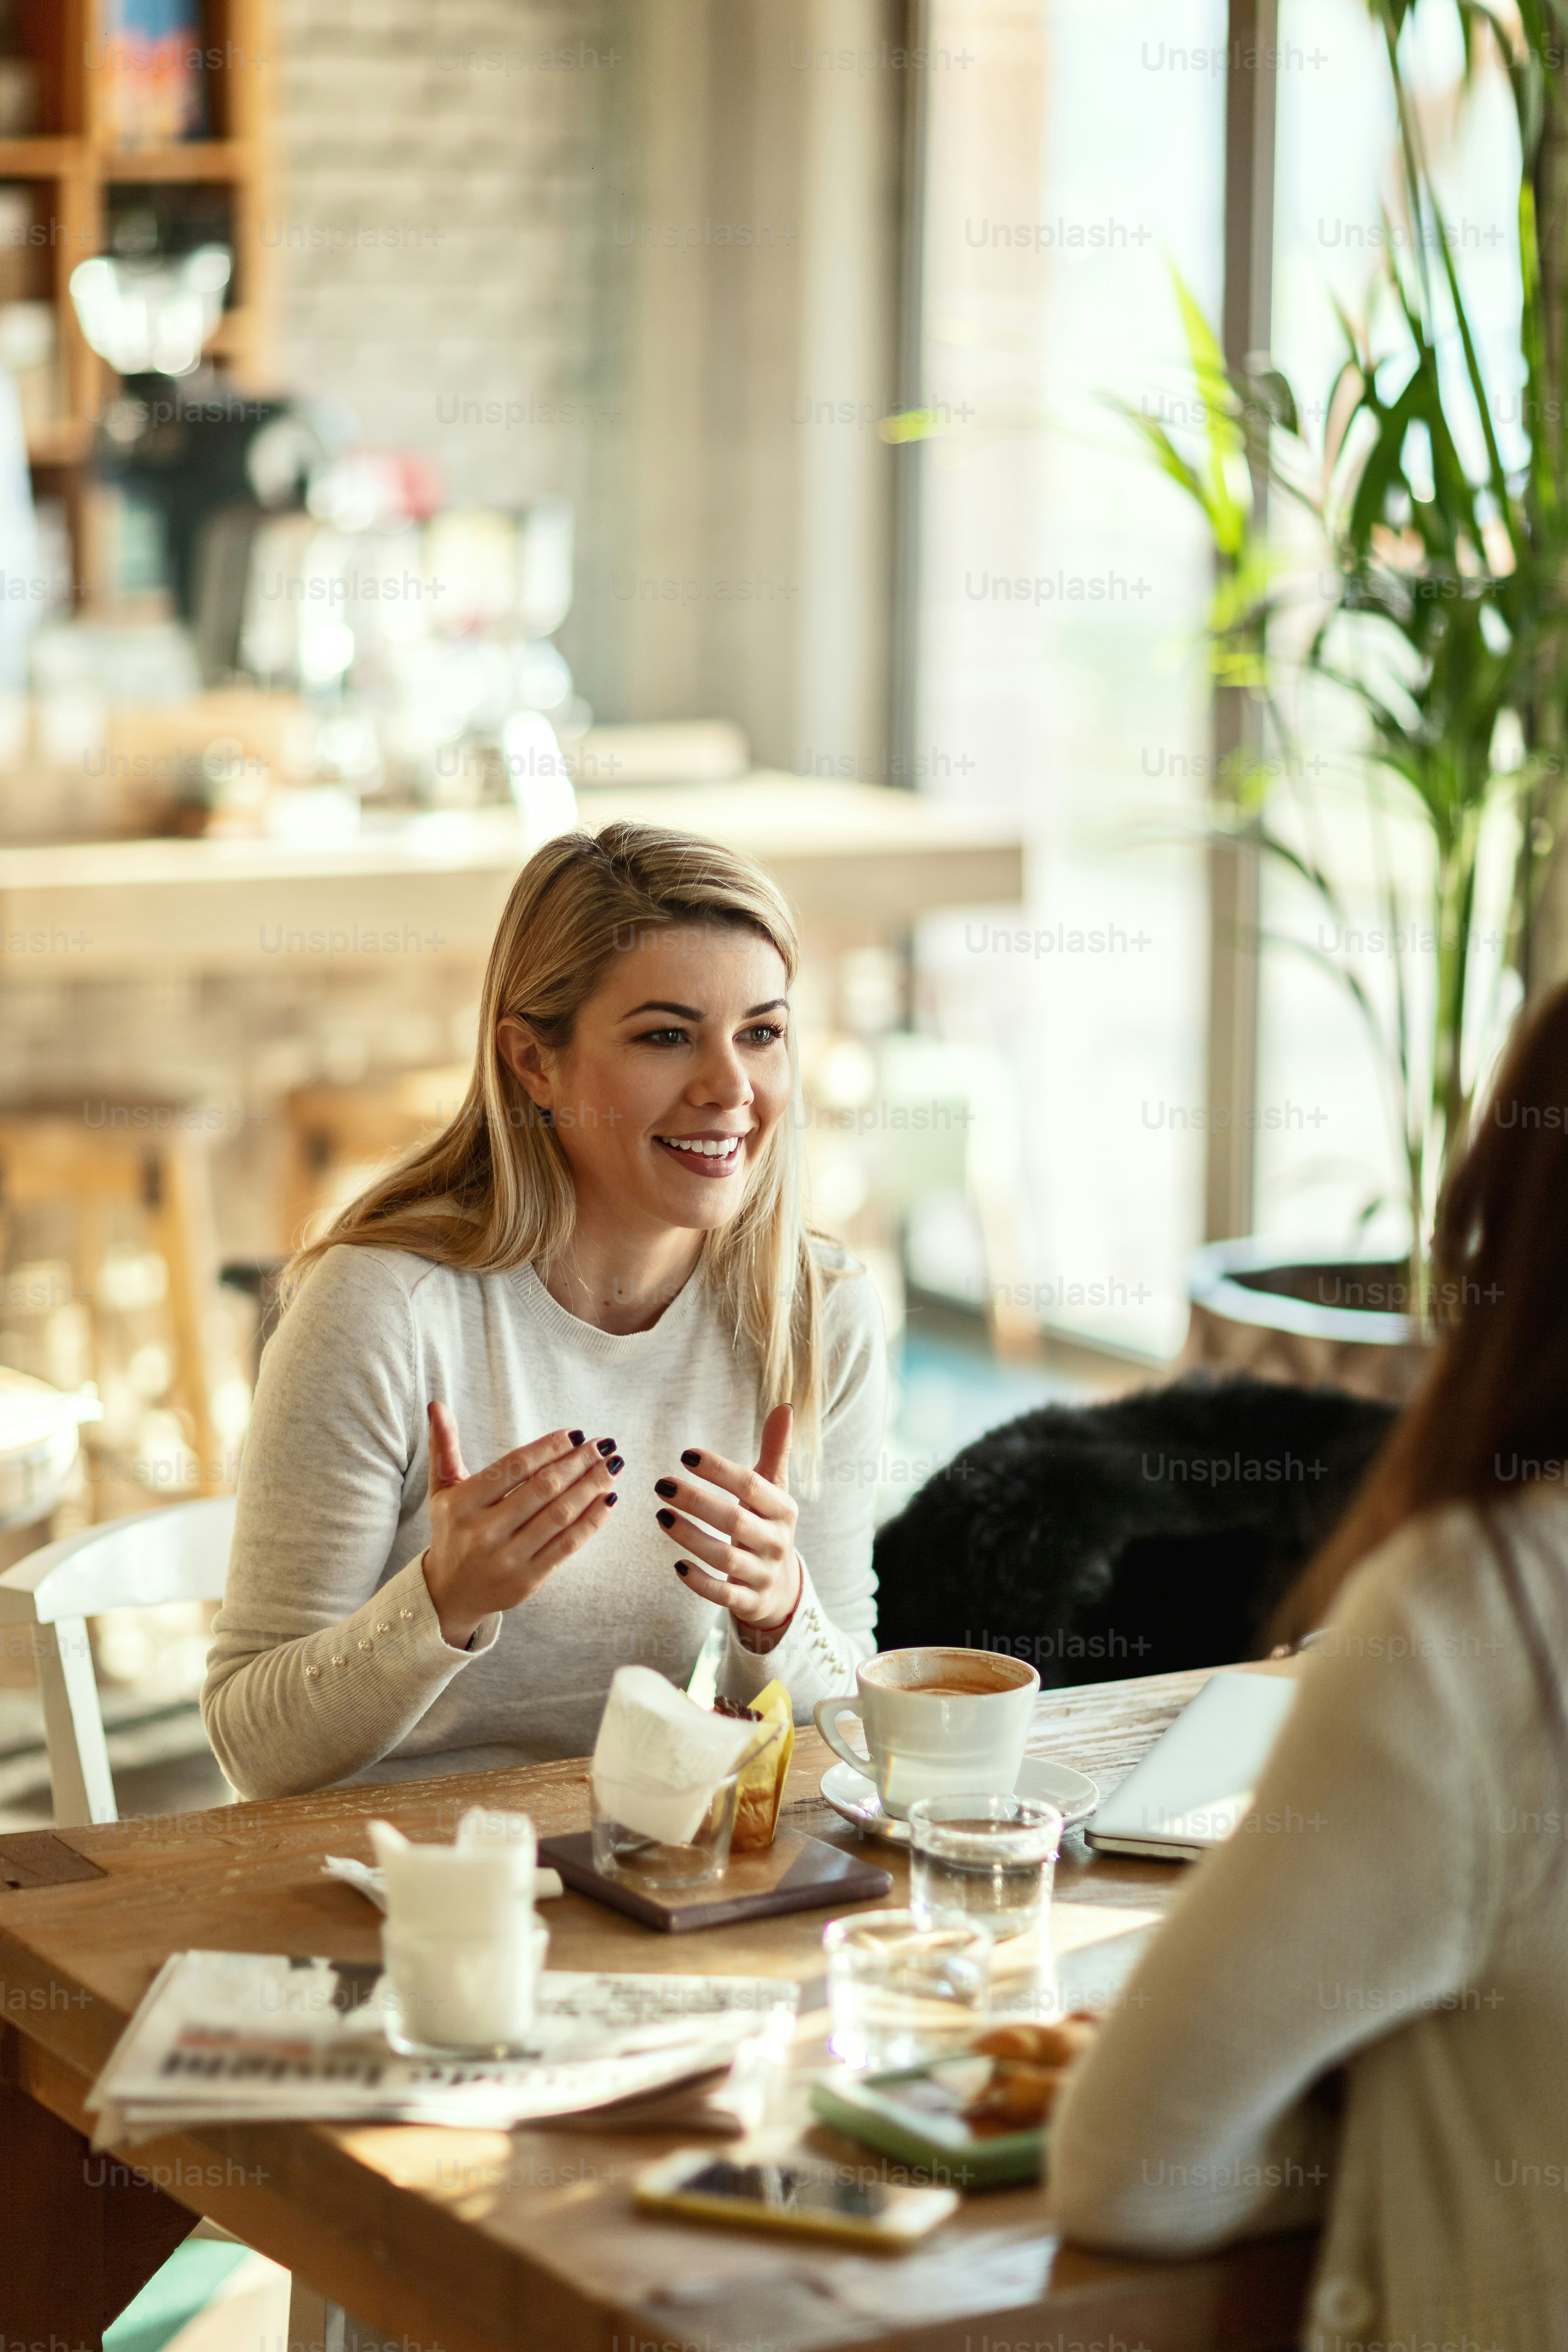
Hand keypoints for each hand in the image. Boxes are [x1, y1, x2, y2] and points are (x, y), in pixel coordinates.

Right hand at [421, 1403, 620, 1648]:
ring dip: (591, 1487)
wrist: (448, 1592)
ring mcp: (507, 1558)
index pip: (514, 1467)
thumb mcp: (442, 1489)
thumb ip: (444, 1447)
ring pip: (560, 1515)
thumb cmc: (452, 1530)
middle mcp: (483, 1531)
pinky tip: (608, 1500)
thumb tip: (438, 1404)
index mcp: (463, 1504)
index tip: (575, 1433)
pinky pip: (567, 1545)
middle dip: (578, 1463)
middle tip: (603, 1445)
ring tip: (612, 1466)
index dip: (549, 1447)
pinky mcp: (528, 1579)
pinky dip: (592, 1521)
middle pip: (542, 1488)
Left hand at [654, 1404, 800, 1649]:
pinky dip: (701, 1582)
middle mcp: (777, 1542)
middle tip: (661, 1484)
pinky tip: (677, 1565)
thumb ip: (775, 1451)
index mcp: (784, 1510)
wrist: (783, 1588)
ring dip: (690, 1537)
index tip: (686, 1455)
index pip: (751, 1487)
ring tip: (660, 1515)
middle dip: (697, 1501)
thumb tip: (784, 1407)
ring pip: (725, 1558)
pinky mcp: (749, 1602)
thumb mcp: (775, 1491)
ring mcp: (763, 1574)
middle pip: (735, 1520)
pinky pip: (724, 1594)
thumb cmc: (768, 1526)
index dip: (720, 1470)